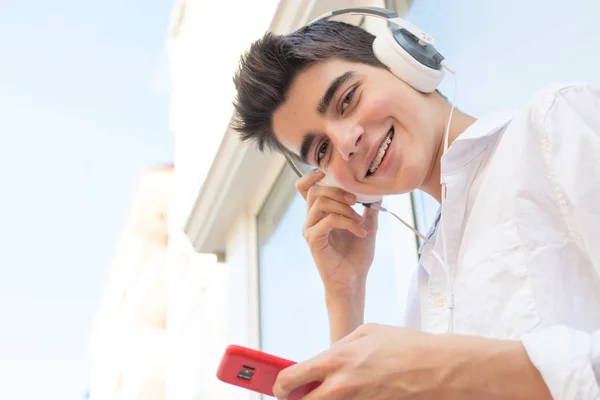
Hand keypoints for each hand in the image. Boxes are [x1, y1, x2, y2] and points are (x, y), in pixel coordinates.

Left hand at [273, 323, 438, 399]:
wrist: (437, 369)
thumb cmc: (404, 346)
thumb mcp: (366, 332)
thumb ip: (339, 347)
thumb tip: (323, 358)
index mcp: (334, 361)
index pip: (289, 380)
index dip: (280, 387)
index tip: (281, 389)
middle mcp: (339, 388)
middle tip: (304, 396)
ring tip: (337, 392)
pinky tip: (361, 394)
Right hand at [296, 169, 379, 292]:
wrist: (354, 279)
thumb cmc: (357, 254)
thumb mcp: (367, 224)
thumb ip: (368, 207)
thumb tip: (377, 189)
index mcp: (319, 213)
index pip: (305, 188)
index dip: (312, 176)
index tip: (331, 175)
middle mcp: (310, 220)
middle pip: (315, 191)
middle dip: (338, 191)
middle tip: (356, 201)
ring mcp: (310, 230)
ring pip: (320, 203)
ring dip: (345, 208)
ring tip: (360, 221)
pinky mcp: (314, 241)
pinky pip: (328, 221)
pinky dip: (347, 222)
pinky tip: (360, 232)